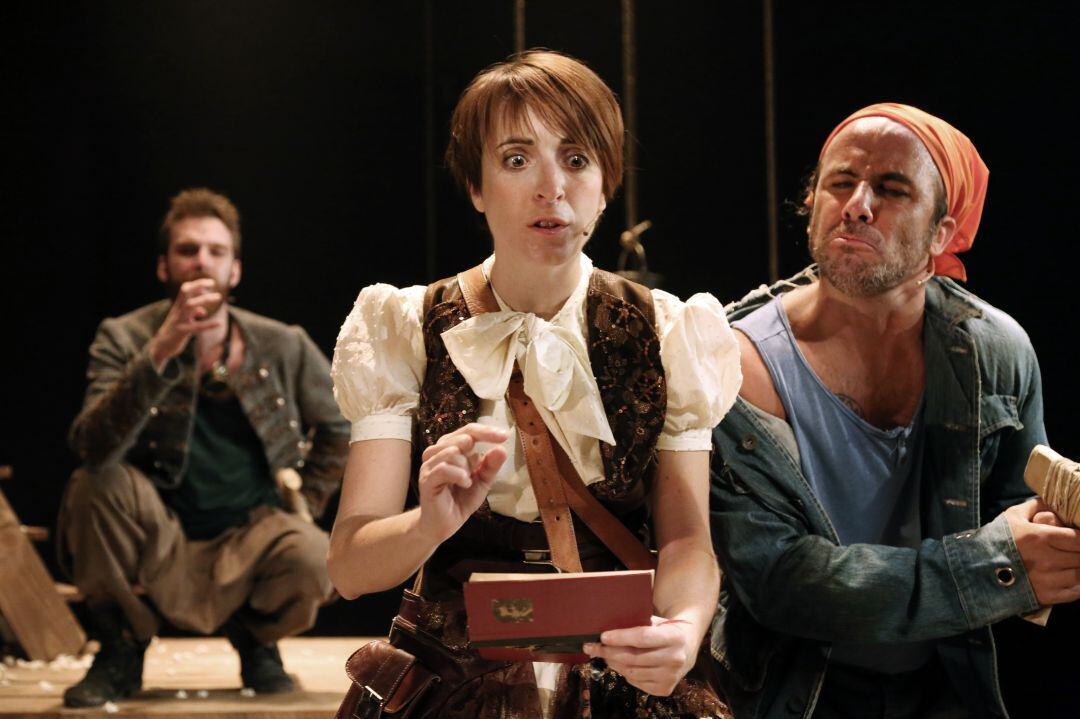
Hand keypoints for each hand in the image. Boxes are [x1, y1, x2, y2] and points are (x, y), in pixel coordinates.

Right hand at [148, 279, 223, 370]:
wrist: (160, 348)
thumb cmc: (173, 332)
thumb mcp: (183, 321)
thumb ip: (192, 314)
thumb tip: (202, 310)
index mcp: (177, 307)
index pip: (185, 290)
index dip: (196, 284)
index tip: (210, 283)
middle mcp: (177, 311)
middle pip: (186, 293)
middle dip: (199, 286)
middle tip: (213, 283)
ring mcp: (178, 321)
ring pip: (190, 306)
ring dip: (204, 299)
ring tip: (218, 296)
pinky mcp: (181, 332)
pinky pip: (196, 327)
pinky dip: (208, 325)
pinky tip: (219, 324)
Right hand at [417, 423, 507, 541]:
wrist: (445, 524)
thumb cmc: (461, 498)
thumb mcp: (483, 481)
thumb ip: (491, 465)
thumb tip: (502, 448)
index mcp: (451, 447)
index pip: (469, 430)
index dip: (486, 432)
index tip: (505, 436)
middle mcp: (437, 452)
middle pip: (462, 438)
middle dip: (474, 458)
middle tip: (473, 474)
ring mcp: (429, 465)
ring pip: (452, 452)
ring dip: (466, 468)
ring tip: (466, 482)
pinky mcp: (426, 479)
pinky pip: (443, 468)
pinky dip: (459, 476)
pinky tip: (465, 484)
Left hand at [583, 616, 695, 696]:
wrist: (688, 648)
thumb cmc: (667, 630)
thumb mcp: (657, 621)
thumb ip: (638, 624)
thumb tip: (607, 631)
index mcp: (674, 637)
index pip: (642, 638)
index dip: (620, 638)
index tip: (603, 636)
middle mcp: (675, 658)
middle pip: (634, 658)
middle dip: (609, 652)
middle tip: (593, 647)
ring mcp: (671, 677)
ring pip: (632, 672)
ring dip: (614, 664)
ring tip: (604, 655)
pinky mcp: (665, 689)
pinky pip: (637, 683)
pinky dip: (625, 674)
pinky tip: (620, 665)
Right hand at [1004, 497, 1079, 604]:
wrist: (976, 568)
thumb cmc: (996, 540)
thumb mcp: (1012, 516)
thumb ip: (1035, 505)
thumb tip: (1055, 500)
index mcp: (1041, 537)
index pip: (1079, 538)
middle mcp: (1048, 560)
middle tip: (1077, 548)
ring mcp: (1048, 580)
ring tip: (1075, 562)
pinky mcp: (1047, 596)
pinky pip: (1074, 592)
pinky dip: (1079, 586)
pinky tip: (1074, 578)